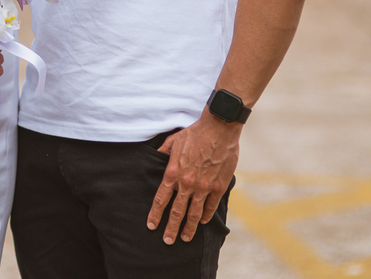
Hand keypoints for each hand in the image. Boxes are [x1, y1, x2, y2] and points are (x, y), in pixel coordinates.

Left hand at [147, 114, 240, 243]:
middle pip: (177, 212)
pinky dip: (206, 215)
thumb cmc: (195, 133)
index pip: (161, 199)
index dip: (155, 214)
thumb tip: (154, 158)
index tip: (151, 226)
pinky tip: (202, 222)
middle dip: (171, 228)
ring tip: (185, 238)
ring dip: (189, 228)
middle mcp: (187, 183)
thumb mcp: (173, 141)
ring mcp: (204, 187)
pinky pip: (210, 206)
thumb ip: (163, 153)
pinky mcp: (218, 186)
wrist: (219, 129)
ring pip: (194, 213)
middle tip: (167, 241)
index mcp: (173, 173)